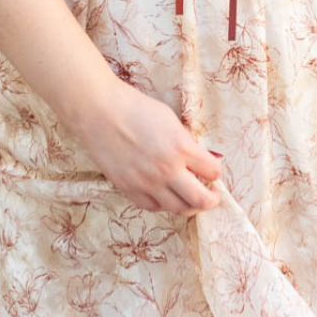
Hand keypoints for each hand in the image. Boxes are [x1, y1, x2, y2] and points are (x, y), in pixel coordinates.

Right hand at [75, 82, 223, 216]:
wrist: (100, 112)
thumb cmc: (136, 108)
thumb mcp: (171, 120)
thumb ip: (186, 142)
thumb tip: (199, 159)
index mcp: (181, 148)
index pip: (213, 171)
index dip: (215, 171)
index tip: (212, 170)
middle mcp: (167, 170)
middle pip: (200, 200)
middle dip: (211, 200)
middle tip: (213, 197)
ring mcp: (147, 182)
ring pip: (178, 208)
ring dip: (189, 206)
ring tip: (190, 200)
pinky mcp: (128, 188)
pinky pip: (152, 207)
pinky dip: (163, 204)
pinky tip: (165, 196)